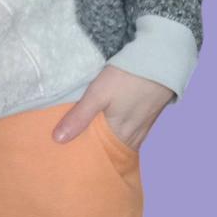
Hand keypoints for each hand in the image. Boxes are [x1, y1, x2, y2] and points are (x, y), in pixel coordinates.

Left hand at [51, 64, 175, 150]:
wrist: (159, 60)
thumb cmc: (127, 78)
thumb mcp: (98, 94)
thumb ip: (79, 117)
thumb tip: (58, 140)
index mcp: (122, 137)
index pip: (101, 156)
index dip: (85, 156)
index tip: (68, 155)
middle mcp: (135, 137)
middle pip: (110, 149)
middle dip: (93, 147)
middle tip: (71, 145)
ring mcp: (143, 126)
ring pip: (119, 138)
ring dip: (104, 137)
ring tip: (84, 133)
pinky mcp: (147, 114)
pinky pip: (128, 129)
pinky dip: (115, 128)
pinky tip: (105, 120)